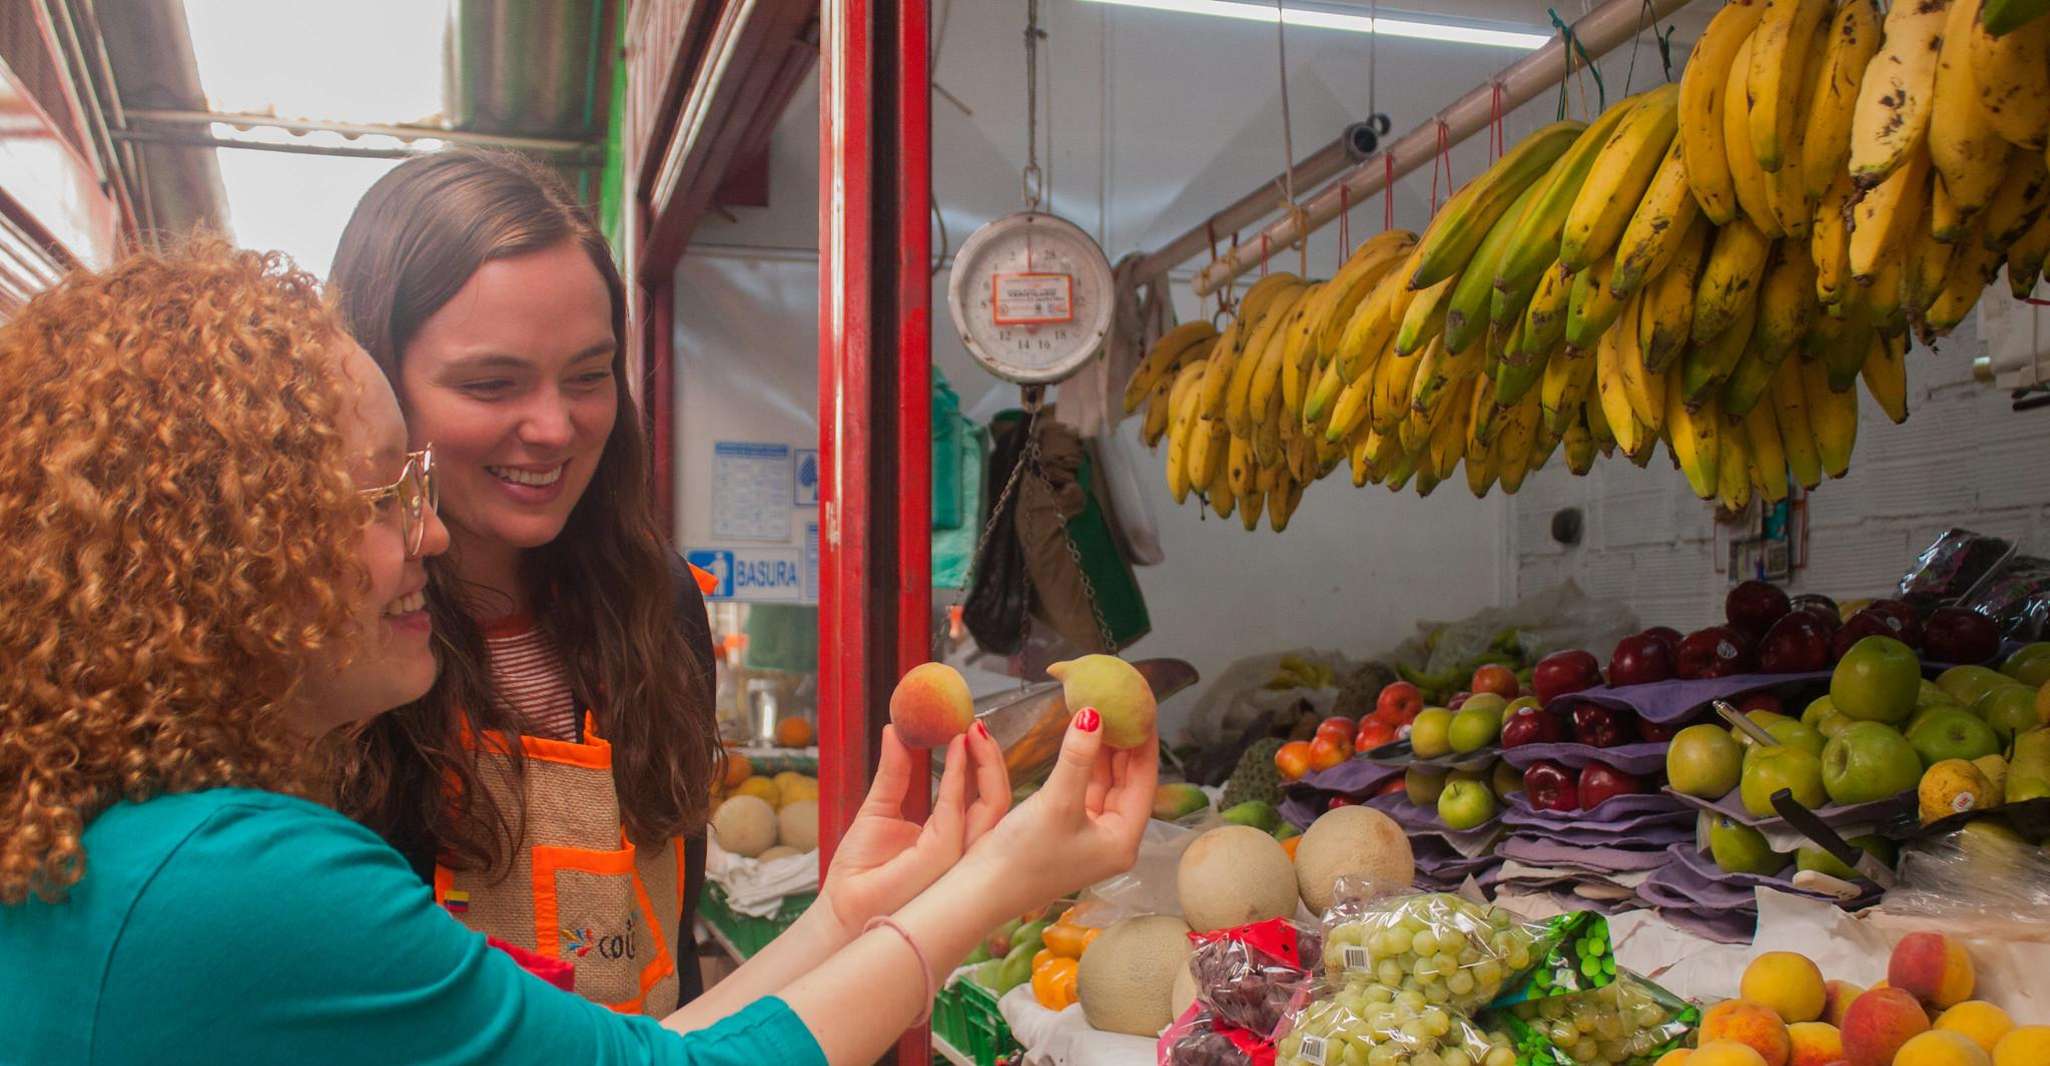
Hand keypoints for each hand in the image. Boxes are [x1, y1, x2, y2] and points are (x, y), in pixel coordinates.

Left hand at [820, 724, 1008, 935]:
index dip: (979, 761)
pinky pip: (959, 810)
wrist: (841, 906)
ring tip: (974, 729)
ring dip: (986, 762)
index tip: (970, 726)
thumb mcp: (879, 806)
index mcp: (949, 835)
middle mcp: (961, 845)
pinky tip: (956, 748)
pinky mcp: (943, 855)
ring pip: (992, 803)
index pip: (977, 795)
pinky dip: (959, 776)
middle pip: (994, 797)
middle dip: (992, 758)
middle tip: (978, 723)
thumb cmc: (860, 869)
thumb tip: (895, 730)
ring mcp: (957, 852)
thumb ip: (894, 771)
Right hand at [962, 707, 1155, 916]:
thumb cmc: (1023, 857)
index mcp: (1122, 841)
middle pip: (1127, 782)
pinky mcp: (1067, 833)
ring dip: (1102, 753)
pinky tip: (1080, 741)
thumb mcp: (1056, 802)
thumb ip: (1078, 757)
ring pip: (1105, 785)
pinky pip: (1084, 791)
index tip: (1140, 710)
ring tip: (1101, 715)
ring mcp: (1090, 838)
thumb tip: (1094, 715)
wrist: (981, 891)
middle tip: (1119, 706)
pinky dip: (1084, 766)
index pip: (1144, 782)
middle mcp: (1112, 841)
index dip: (1143, 744)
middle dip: (1123, 745)